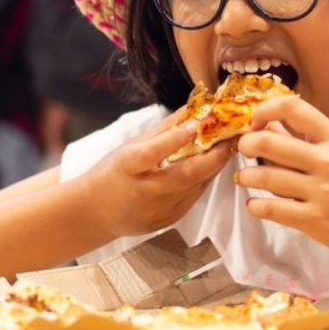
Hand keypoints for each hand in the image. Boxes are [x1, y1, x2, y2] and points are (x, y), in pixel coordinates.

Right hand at [85, 108, 233, 237]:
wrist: (95, 214)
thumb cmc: (113, 172)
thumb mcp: (130, 146)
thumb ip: (163, 130)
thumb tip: (193, 107)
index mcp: (127, 168)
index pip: (152, 153)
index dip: (174, 140)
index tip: (197, 123)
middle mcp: (143, 192)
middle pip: (182, 176)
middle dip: (212, 158)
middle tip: (233, 138)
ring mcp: (156, 211)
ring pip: (193, 188)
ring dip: (214, 167)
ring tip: (230, 147)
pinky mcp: (167, 222)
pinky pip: (192, 198)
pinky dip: (204, 181)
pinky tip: (214, 167)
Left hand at [235, 96, 328, 267]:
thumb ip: (308, 139)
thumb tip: (271, 123)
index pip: (294, 108)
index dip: (266, 109)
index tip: (256, 121)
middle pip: (271, 142)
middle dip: (247, 143)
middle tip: (242, 148)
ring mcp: (322, 192)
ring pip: (267, 176)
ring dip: (248, 176)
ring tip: (245, 178)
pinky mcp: (315, 221)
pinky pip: (273, 209)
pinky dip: (256, 206)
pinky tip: (254, 204)